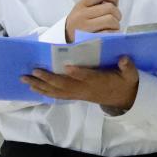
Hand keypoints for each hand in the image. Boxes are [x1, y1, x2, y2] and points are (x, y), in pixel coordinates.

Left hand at [21, 56, 138, 110]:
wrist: (123, 98)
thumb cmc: (124, 82)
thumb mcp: (130, 74)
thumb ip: (128, 67)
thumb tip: (125, 59)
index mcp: (99, 81)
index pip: (87, 77)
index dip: (77, 73)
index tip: (67, 66)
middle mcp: (85, 89)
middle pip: (65, 85)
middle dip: (48, 79)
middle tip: (34, 71)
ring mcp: (79, 94)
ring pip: (57, 91)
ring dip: (41, 86)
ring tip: (26, 80)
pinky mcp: (75, 96)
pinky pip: (57, 95)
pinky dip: (44, 92)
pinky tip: (33, 88)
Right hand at [65, 0, 120, 42]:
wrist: (65, 40)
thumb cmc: (78, 24)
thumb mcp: (81, 9)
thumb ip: (95, 3)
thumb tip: (114, 1)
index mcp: (81, 4)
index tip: (114, 2)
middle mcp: (82, 14)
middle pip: (110, 8)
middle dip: (117, 14)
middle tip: (115, 18)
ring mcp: (85, 27)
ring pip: (110, 20)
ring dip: (116, 25)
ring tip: (112, 27)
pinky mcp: (90, 39)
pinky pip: (108, 33)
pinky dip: (113, 34)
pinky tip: (109, 35)